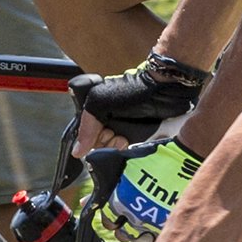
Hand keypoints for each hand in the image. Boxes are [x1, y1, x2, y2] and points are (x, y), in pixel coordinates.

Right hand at [73, 53, 210, 145]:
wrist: (164, 89)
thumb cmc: (132, 89)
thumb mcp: (99, 101)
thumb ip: (86, 126)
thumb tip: (78, 151)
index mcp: (98, 113)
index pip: (88, 138)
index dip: (94, 141)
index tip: (104, 136)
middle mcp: (111, 122)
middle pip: (102, 147)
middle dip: (108, 145)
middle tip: (118, 138)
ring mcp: (127, 130)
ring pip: (117, 152)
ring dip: (119, 150)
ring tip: (126, 141)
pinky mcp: (142, 138)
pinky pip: (133, 153)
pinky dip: (132, 153)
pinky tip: (134, 146)